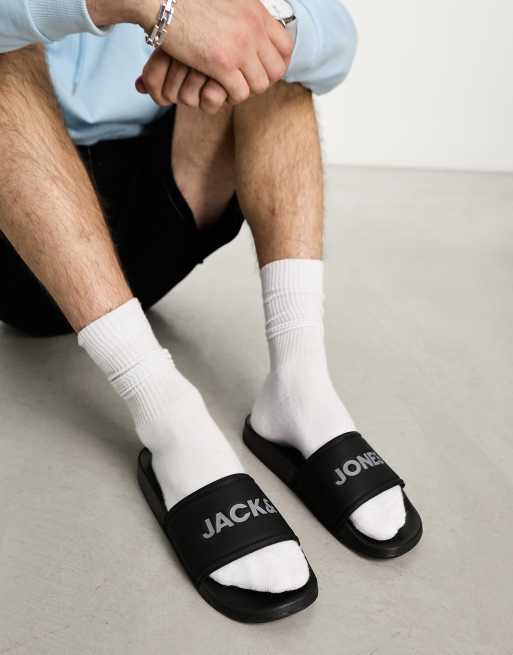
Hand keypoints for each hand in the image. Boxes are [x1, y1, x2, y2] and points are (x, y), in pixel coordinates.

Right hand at [135, 0, 293, 103]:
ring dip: (246, 89)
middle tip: (246, 81)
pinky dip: (231, 96)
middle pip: (277, 70)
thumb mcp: (229, 0)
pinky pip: (240, 93)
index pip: (286, 47)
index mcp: (257, 13)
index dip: (277, 62)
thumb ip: (245, 13)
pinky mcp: (221, 64)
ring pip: (259, 85)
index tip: (263, 68)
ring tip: (230, 85)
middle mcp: (254, 30)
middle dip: (263, 80)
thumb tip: (251, 19)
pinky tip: (218, 88)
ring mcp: (240, 48)